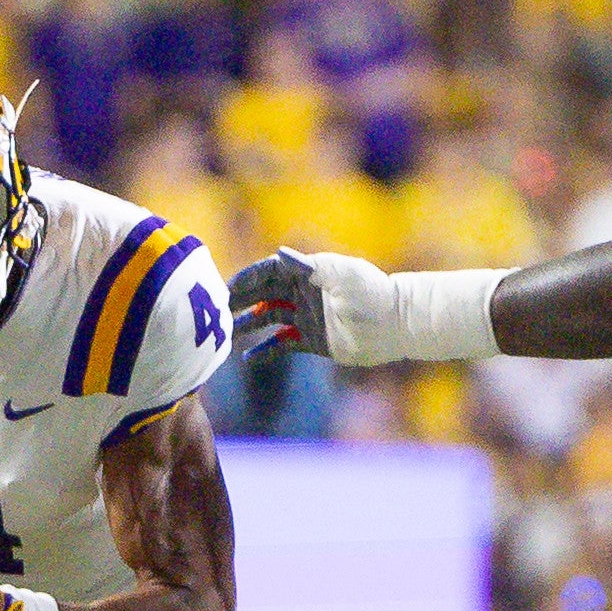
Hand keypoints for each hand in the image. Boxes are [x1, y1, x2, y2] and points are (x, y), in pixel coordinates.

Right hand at [230, 247, 394, 363]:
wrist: (396, 325)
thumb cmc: (372, 294)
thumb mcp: (343, 275)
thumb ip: (310, 267)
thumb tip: (280, 253)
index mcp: (309, 272)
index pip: (270, 271)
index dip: (247, 278)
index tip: (226, 288)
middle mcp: (304, 293)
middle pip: (264, 294)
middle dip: (240, 300)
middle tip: (216, 311)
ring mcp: (307, 317)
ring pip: (269, 318)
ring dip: (248, 324)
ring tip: (226, 333)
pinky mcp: (313, 340)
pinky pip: (282, 344)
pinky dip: (265, 350)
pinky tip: (247, 357)